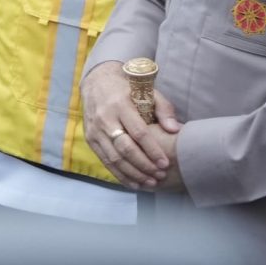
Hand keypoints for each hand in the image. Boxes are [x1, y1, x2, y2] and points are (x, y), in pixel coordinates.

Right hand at [80, 61, 184, 190]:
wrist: (96, 82)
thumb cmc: (128, 88)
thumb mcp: (148, 92)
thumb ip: (163, 109)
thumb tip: (175, 130)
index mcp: (120, 105)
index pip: (138, 132)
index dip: (152, 150)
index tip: (165, 163)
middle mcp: (105, 119)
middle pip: (125, 148)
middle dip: (144, 165)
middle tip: (160, 175)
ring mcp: (95, 130)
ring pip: (114, 158)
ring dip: (133, 174)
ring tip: (150, 182)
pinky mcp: (90, 139)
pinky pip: (105, 161)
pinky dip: (120, 174)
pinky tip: (134, 183)